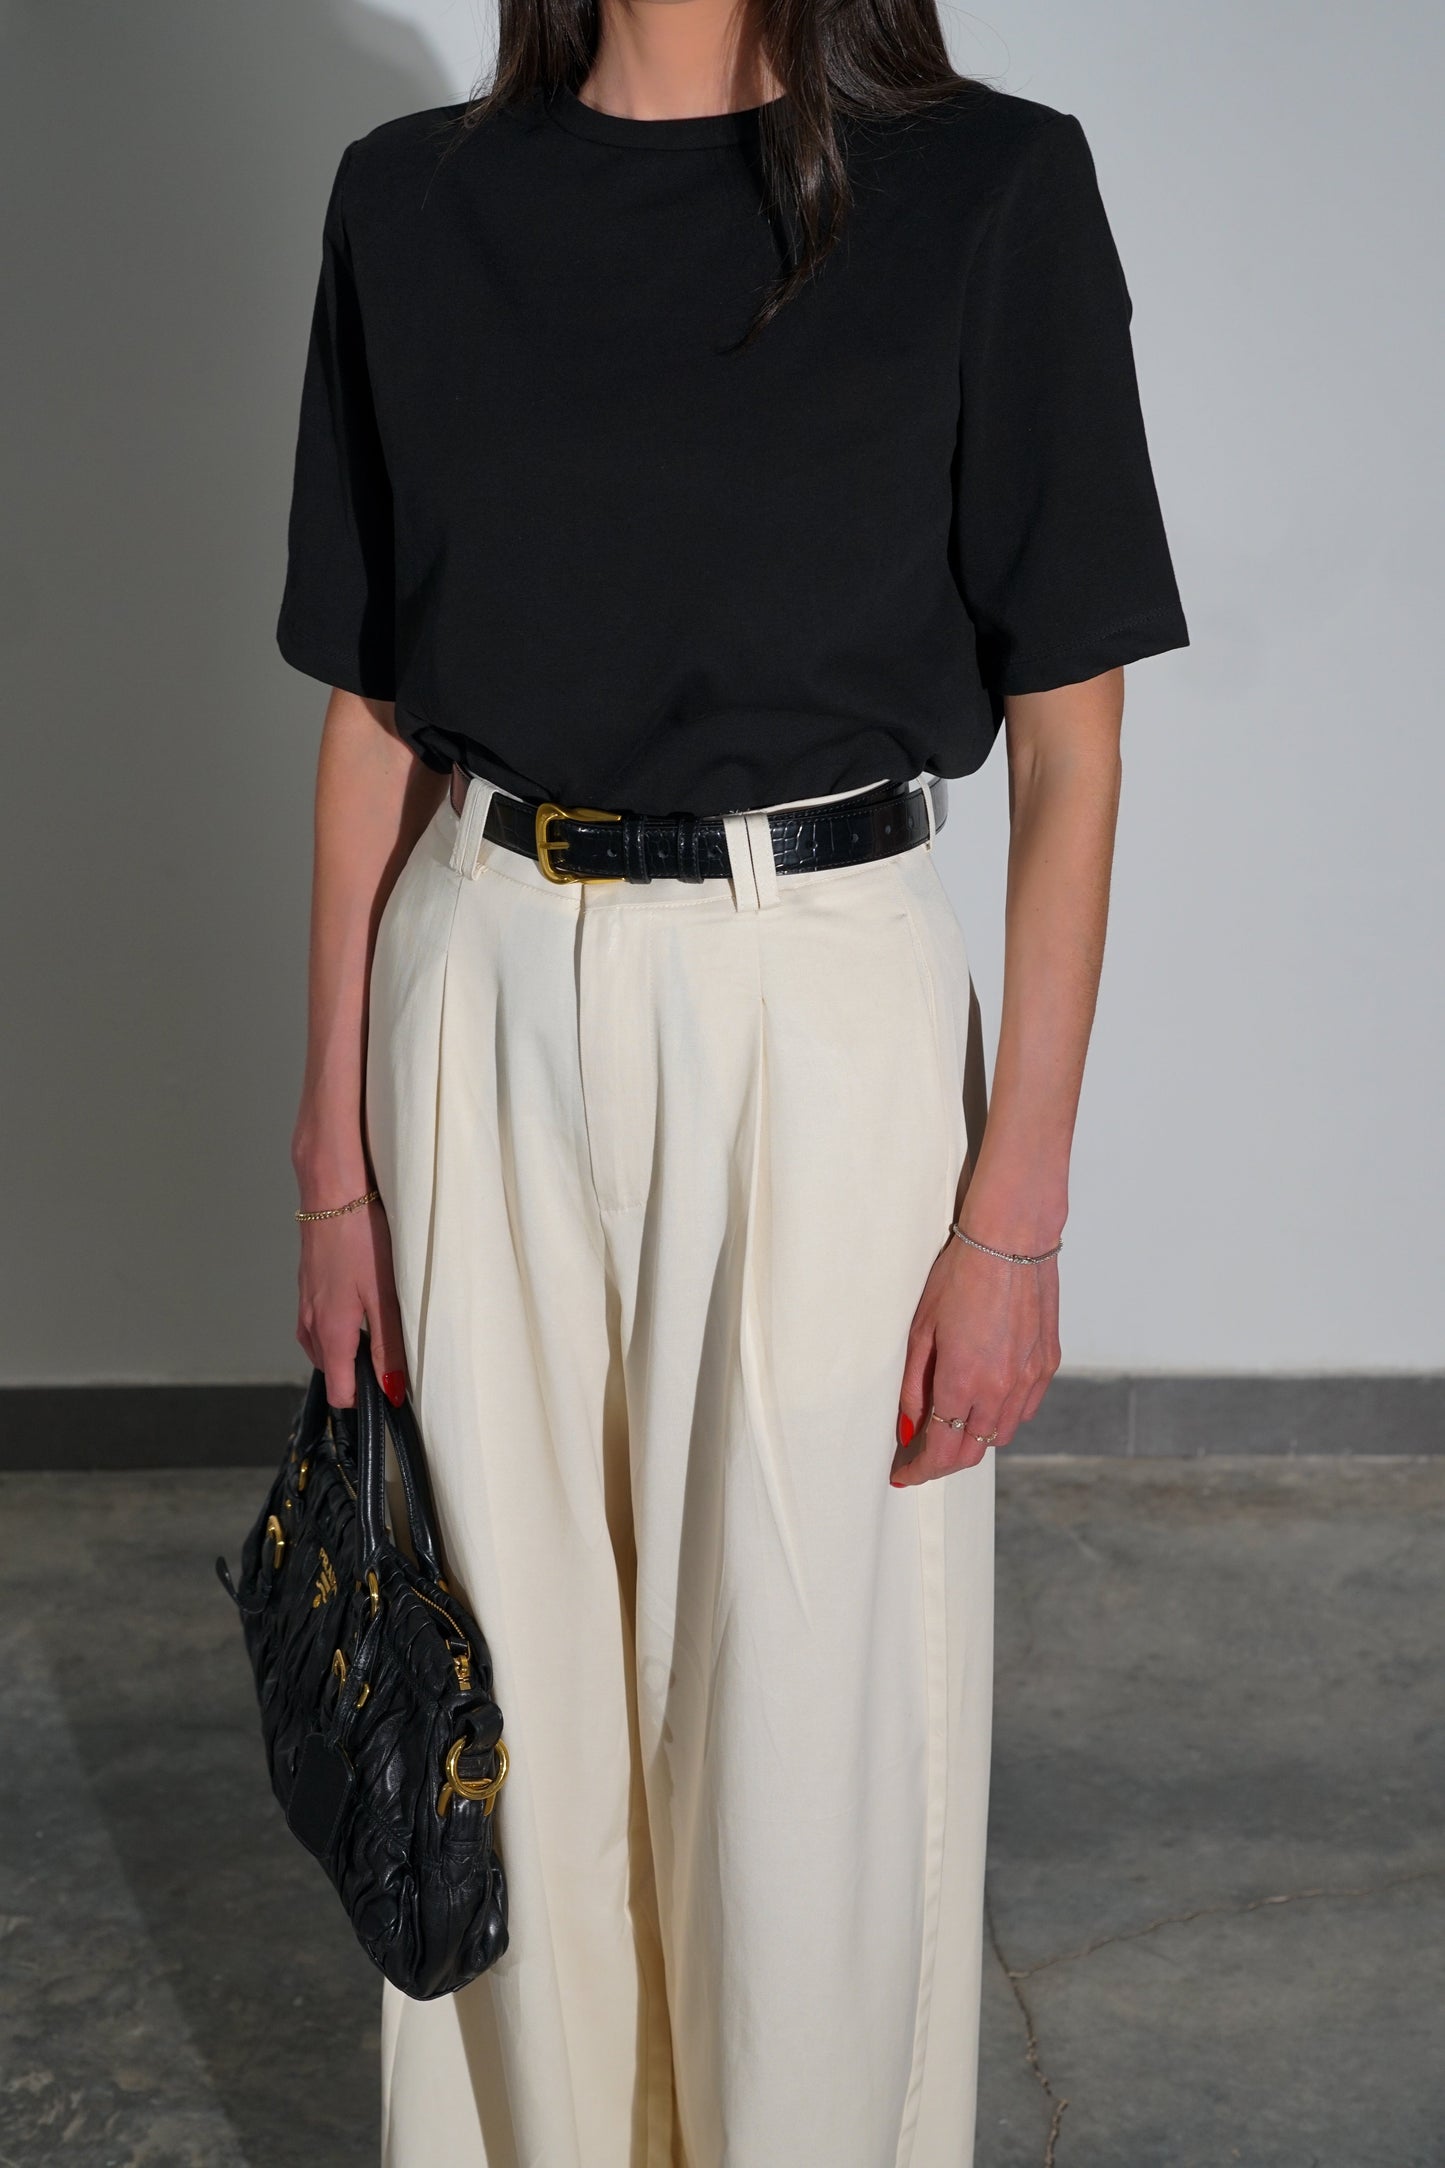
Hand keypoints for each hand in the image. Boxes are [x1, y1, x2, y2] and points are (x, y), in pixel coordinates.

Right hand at [295, 1191, 407, 1410]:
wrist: (331, 1192)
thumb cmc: (360, 1237)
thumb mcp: (385, 1295)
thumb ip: (389, 1346)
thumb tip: (393, 1390)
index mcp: (330, 1332)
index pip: (339, 1393)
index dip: (364, 1400)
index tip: (390, 1392)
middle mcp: (311, 1324)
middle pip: (332, 1372)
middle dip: (359, 1372)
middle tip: (393, 1351)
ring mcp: (305, 1305)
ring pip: (325, 1348)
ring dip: (350, 1348)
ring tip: (380, 1323)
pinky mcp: (307, 1288)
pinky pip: (320, 1324)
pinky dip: (340, 1326)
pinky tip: (361, 1302)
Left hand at [890, 1236, 1059, 1483]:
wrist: (1012, 1240)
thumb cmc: (960, 1275)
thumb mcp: (921, 1329)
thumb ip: (914, 1385)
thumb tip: (908, 1426)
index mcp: (962, 1382)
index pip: (939, 1450)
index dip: (919, 1470)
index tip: (904, 1474)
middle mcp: (1000, 1390)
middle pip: (971, 1453)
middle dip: (943, 1463)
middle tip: (921, 1457)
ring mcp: (1029, 1379)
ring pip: (1001, 1434)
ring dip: (974, 1441)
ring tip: (951, 1427)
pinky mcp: (1047, 1365)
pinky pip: (1024, 1408)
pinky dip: (1002, 1416)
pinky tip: (984, 1400)